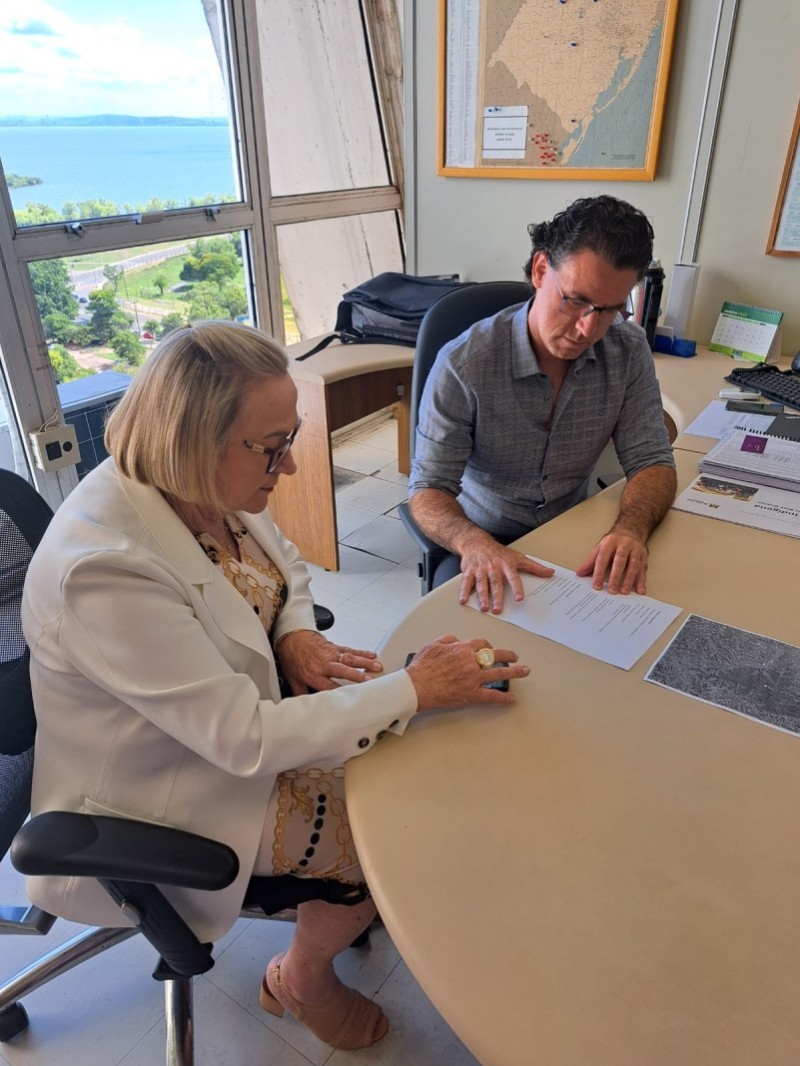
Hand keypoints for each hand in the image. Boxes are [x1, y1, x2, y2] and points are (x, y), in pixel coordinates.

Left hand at [276, 630, 382, 694]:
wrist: (291, 636)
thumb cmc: (292, 656)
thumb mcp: (292, 678)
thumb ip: (300, 692)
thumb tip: (303, 706)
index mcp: (313, 674)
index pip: (328, 686)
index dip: (340, 692)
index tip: (352, 698)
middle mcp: (323, 664)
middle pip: (342, 671)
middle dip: (356, 676)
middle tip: (369, 681)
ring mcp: (331, 654)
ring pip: (349, 658)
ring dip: (364, 662)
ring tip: (377, 667)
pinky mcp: (335, 647)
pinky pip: (350, 650)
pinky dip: (362, 652)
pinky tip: (372, 655)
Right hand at [405, 635, 529, 709]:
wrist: (416, 686)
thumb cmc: (422, 667)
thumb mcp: (433, 645)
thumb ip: (448, 639)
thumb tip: (456, 640)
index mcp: (462, 649)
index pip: (481, 644)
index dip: (488, 645)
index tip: (490, 648)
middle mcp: (470, 662)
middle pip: (495, 655)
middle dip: (508, 655)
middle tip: (515, 657)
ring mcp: (472, 679)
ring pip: (498, 674)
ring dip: (514, 672)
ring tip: (524, 671)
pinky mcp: (471, 694)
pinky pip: (490, 696)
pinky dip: (503, 698)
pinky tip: (511, 699)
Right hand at [457, 535, 553, 613]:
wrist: (477, 542)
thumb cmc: (499, 552)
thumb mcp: (518, 557)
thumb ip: (534, 567)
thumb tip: (550, 573)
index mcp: (506, 565)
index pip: (513, 578)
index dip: (517, 588)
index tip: (520, 598)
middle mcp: (493, 567)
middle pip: (495, 584)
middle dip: (496, 597)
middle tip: (498, 609)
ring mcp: (480, 570)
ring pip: (481, 584)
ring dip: (482, 597)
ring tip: (484, 608)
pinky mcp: (469, 571)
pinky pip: (466, 582)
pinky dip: (464, 591)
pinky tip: (463, 600)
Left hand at [575, 531, 648, 593]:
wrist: (631, 530)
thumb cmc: (613, 542)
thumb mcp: (600, 547)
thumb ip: (590, 561)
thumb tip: (580, 573)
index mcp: (610, 542)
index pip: (603, 559)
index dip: (599, 573)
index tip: (597, 586)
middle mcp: (624, 544)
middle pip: (619, 561)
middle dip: (615, 577)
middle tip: (612, 590)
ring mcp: (635, 549)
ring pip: (633, 565)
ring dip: (629, 580)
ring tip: (624, 592)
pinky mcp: (644, 555)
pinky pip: (643, 569)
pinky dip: (642, 581)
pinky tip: (640, 590)